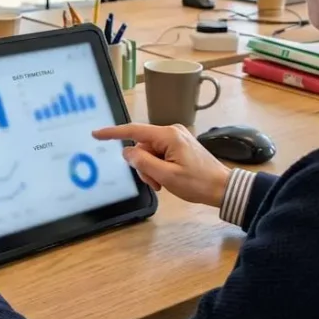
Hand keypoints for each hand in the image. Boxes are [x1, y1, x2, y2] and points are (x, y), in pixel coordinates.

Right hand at [93, 123, 231, 208]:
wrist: (222, 187)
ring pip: (150, 151)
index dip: (113, 133)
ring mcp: (176, 137)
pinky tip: (167, 179)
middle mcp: (171, 131)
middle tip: (154, 183)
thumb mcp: (166, 176)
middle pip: (142, 145)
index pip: (134, 130)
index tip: (96, 134)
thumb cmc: (197, 183)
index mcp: (168, 135)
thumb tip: (127, 152)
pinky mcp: (180, 145)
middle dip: (142, 164)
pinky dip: (158, 167)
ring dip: (151, 169)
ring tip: (162, 184)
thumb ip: (143, 162)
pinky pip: (159, 153)